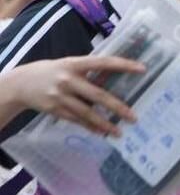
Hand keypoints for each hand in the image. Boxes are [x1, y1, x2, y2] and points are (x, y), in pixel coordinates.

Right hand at [7, 56, 144, 134]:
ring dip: (104, 124)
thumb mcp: (71, 64)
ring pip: (87, 113)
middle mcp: (68, 79)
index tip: (142, 69)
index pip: (104, 62)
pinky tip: (102, 132)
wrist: (22, 83)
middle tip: (133, 117)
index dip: (123, 65)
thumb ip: (91, 70)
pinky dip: (90, 126)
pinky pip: (76, 120)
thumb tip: (118, 75)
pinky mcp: (55, 109)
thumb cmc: (55, 71)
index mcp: (75, 63)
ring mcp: (61, 96)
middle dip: (117, 107)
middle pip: (97, 95)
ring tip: (119, 132)